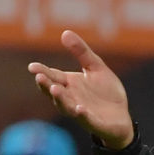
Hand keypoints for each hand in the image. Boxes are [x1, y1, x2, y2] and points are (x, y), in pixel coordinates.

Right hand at [28, 30, 134, 149]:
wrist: (121, 116)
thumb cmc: (106, 92)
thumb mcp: (96, 67)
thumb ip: (82, 52)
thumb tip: (65, 32)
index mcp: (70, 83)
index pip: (53, 76)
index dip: (42, 72)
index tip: (32, 67)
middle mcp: (71, 97)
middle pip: (54, 91)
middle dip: (46, 85)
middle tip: (39, 77)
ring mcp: (80, 111)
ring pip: (66, 105)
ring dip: (60, 98)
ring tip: (54, 89)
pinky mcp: (93, 122)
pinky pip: (86, 119)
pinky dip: (81, 114)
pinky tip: (80, 109)